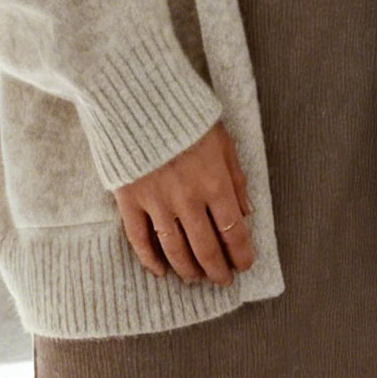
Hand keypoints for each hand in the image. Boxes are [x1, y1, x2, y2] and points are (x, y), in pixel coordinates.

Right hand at [113, 120, 255, 285]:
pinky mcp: (130, 199)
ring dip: (188, 269)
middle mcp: (188, 199)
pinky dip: (150, 259)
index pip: (234, 232)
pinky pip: (140, 238)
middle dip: (217, 270)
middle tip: (222, 280)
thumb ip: (236, 178)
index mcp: (215, 183)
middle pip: (206, 248)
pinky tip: (160, 271)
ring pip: (175, 249)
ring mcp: (157, 202)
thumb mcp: (223, 140)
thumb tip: (246, 212)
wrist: (137, 97)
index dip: (241, 254)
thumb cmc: (184, 115)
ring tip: (195, 278)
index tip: (244, 265)